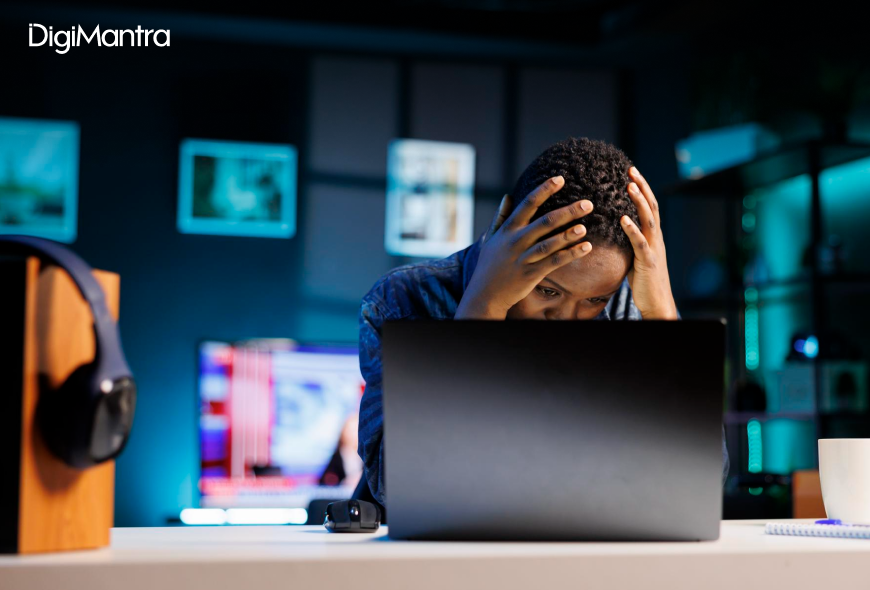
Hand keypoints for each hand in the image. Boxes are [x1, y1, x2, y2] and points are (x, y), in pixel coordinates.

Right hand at [456, 176, 594, 319]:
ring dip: (568, 235)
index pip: (528, 204)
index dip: (544, 190)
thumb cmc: (489, 264)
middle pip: (544, 222)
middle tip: (587, 203)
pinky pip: (554, 263)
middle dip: (567, 212)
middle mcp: (516, 241)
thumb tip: (507, 196)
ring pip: (549, 244)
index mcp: (508, 229)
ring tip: (584, 227)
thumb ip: (500, 217)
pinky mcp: (531, 274)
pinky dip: (570, 255)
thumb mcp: (491, 238)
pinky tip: (585, 248)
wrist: (485, 293)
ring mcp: (524, 258)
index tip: (560, 179)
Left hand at [620, 167, 677, 319]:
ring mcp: (654, 249)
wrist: (657, 303)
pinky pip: (640, 243)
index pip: (649, 207)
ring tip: (628, 187)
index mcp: (653, 236)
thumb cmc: (644, 281)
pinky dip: (632, 229)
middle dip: (642, 187)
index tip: (631, 173)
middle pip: (652, 207)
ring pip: (649, 220)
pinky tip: (623, 219)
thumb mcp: (636, 256)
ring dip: (639, 202)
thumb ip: (631, 241)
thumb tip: (617, 227)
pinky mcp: (648, 262)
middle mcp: (656, 238)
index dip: (642, 189)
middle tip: (631, 170)